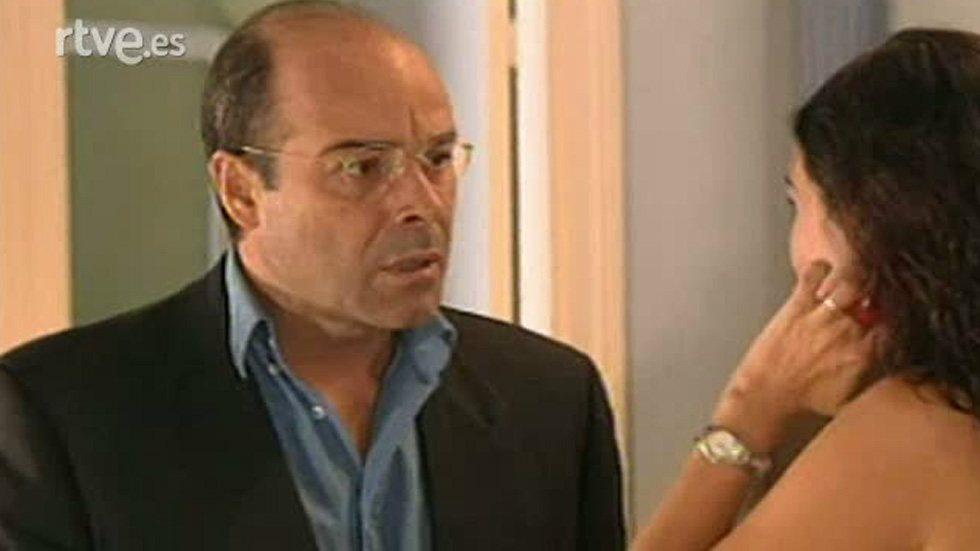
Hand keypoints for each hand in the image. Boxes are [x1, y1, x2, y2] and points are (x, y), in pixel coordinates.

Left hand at [712, 261, 882, 450]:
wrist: (768, 397)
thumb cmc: (806, 401)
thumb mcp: (852, 396)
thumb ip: (875, 375)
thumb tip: (893, 362)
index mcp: (865, 354)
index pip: (898, 323)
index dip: (899, 312)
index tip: (894, 310)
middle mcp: (848, 331)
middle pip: (879, 297)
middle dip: (879, 292)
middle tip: (873, 293)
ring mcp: (822, 315)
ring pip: (853, 280)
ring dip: (854, 278)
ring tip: (848, 285)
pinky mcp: (797, 305)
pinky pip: (815, 273)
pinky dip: (820, 269)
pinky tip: (822, 277)